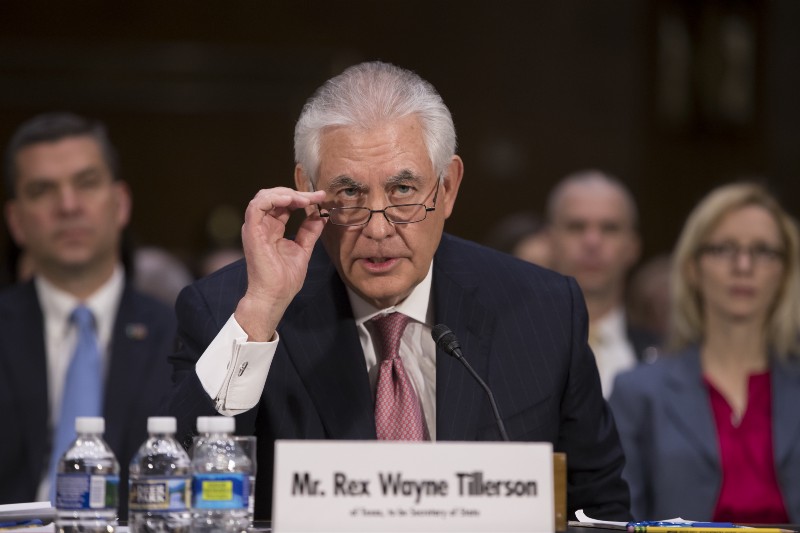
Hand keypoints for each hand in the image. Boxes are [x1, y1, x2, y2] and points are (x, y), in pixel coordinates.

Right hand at [234, 187, 326, 340]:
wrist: (275, 296)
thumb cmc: (285, 279)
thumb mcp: (303, 249)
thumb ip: (309, 232)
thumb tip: (320, 216)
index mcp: (272, 229)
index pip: (284, 204)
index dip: (301, 197)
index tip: (321, 197)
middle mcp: (262, 225)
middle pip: (275, 197)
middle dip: (296, 193)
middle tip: (315, 196)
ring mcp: (255, 227)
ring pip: (263, 197)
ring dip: (285, 193)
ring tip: (303, 199)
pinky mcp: (252, 231)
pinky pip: (257, 206)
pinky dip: (273, 199)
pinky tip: (290, 201)